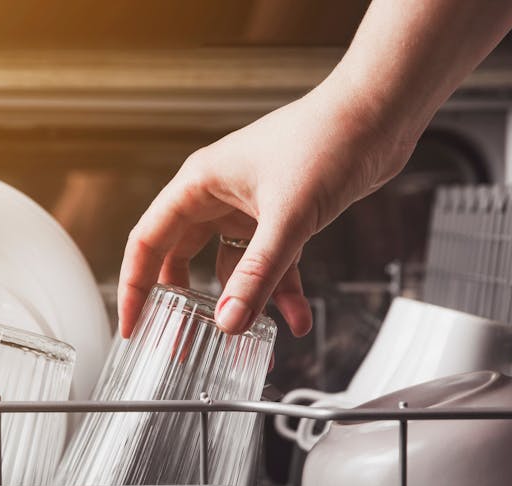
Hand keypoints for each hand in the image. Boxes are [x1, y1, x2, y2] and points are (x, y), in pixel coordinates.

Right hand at [118, 81, 416, 337]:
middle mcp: (217, 196)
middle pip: (183, 259)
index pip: (148, 241)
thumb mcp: (287, 217)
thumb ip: (257, 274)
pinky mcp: (281, 216)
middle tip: (182, 343)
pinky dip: (282, 291)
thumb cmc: (326, 140)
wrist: (378, 115)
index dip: (135, 286)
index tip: (133, 326)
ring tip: (255, 341)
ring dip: (246, 302)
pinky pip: (271, 263)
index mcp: (199, 184)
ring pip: (232, 267)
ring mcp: (249, 207)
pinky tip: (297, 319)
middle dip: (186, 304)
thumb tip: (229, 321)